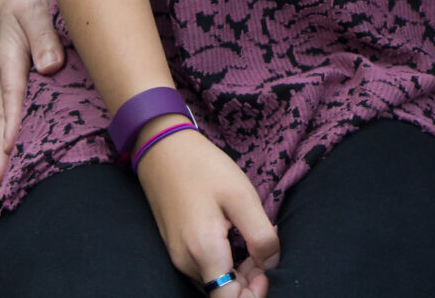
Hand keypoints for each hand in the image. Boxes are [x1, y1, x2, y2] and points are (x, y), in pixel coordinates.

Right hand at [0, 0, 59, 186]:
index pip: (13, 96)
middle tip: (1, 180)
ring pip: (6, 117)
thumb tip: (52, 67)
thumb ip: (44, 35)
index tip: (12, 150)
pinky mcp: (14, 79)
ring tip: (5, 178)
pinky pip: (13, 110)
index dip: (14, 123)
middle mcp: (2, 72)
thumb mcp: (35, 7)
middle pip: (4, 115)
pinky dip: (13, 131)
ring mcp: (6, 78)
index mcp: (8, 57)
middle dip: (2, 149)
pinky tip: (18, 151)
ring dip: (6, 145)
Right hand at [136, 123, 280, 295]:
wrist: (162, 150)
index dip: (252, 295)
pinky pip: (205, 271)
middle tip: (267, 253)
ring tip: (254, 244)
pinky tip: (238, 243)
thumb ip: (260, 235)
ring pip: (214, 284)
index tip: (267, 271)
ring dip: (239, 275)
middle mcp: (186, 262)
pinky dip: (225, 266)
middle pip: (222, 293)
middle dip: (250, 283)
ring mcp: (178, 257)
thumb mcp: (241, 196)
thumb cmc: (203, 168)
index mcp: (203, 251)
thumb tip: (272, 263)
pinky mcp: (176, 249)